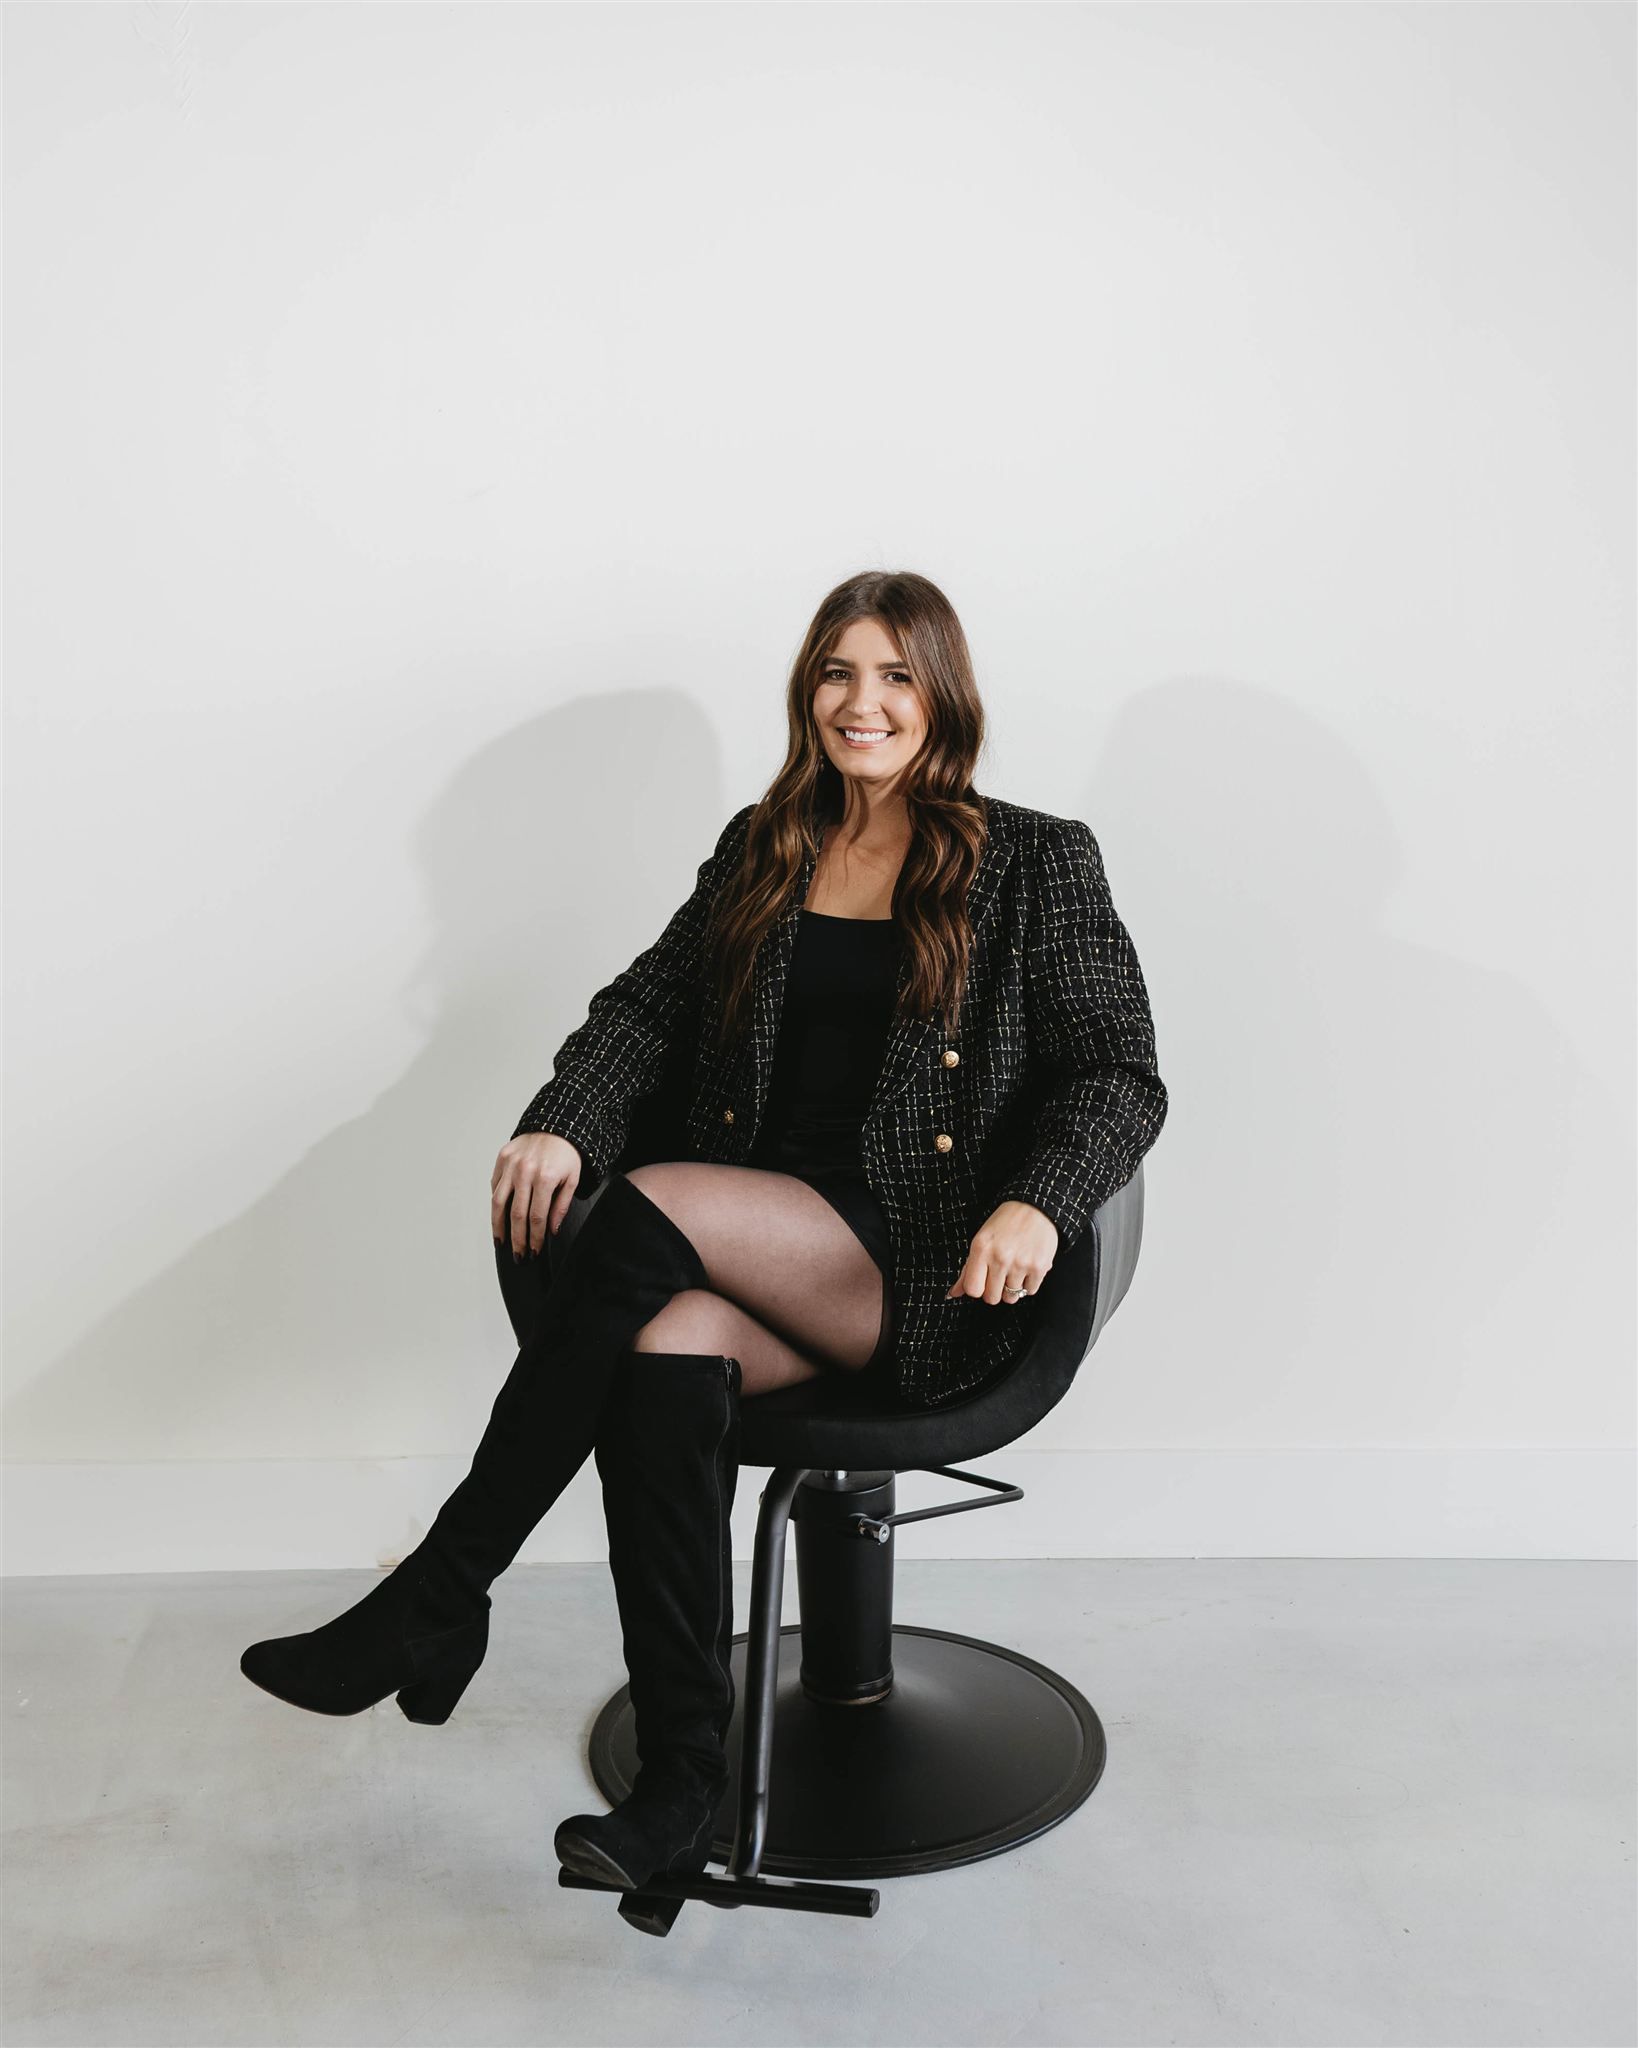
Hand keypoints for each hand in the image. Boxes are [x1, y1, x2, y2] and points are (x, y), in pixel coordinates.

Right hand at [491, 1132, 582, 1258]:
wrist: (557, 1124)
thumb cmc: (567, 1153)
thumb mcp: (572, 1180)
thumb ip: (561, 1206)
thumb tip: (551, 1230)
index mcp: (546, 1177)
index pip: (536, 1217)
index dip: (534, 1237)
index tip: (534, 1250)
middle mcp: (525, 1171)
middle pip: (516, 1214)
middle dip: (517, 1239)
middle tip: (518, 1254)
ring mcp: (511, 1164)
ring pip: (499, 1202)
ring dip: (498, 1226)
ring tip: (500, 1242)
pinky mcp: (502, 1158)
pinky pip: (495, 1186)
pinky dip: (496, 1204)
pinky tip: (498, 1217)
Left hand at [945, 1200, 1057, 1305]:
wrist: (1035, 1207)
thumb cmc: (1005, 1223)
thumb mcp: (981, 1240)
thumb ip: (967, 1269)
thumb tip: (953, 1293)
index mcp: (981, 1249)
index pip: (973, 1290)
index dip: (977, 1289)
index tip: (982, 1282)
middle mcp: (1000, 1258)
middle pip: (992, 1298)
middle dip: (995, 1291)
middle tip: (1000, 1276)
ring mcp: (1021, 1263)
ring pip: (1011, 1297)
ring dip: (1012, 1287)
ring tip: (1015, 1269)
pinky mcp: (1039, 1267)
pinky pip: (1030, 1290)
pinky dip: (1029, 1283)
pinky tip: (1027, 1267)